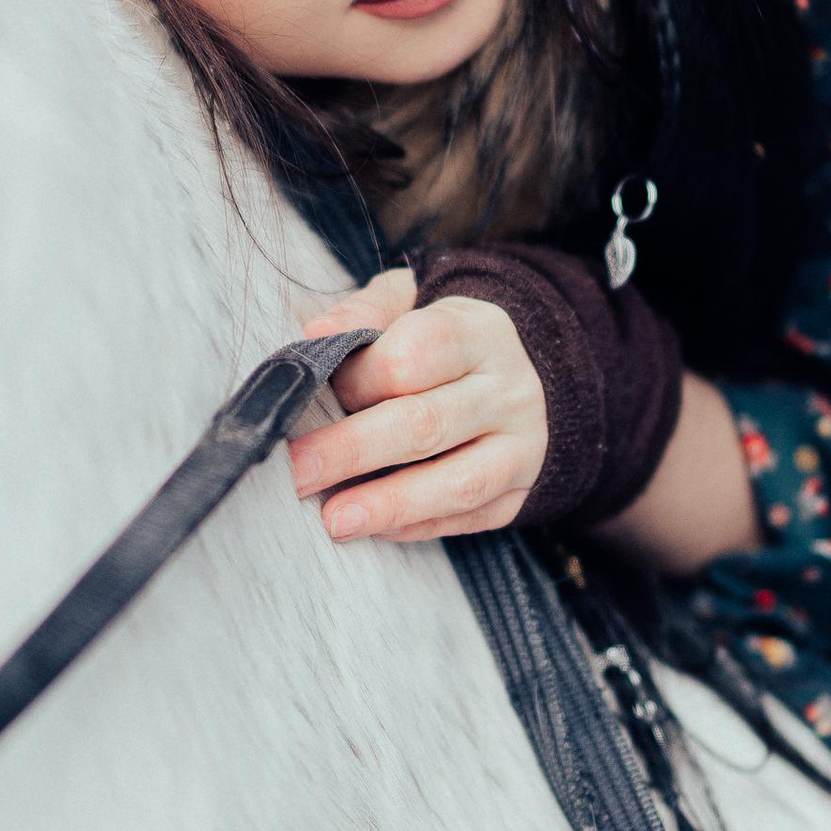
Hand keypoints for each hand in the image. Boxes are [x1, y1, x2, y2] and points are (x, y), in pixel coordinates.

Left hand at [291, 267, 548, 544]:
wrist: (532, 376)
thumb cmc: (448, 341)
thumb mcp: (415, 302)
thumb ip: (367, 310)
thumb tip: (316, 333)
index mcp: (479, 333)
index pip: (416, 354)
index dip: (357, 379)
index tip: (311, 396)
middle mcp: (508, 391)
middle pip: (427, 423)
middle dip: (353, 450)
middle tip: (298, 472)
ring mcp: (523, 446)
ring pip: (457, 483)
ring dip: (389, 505)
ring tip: (334, 520)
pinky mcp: (521, 492)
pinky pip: (471, 518)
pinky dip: (418, 526)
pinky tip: (373, 528)